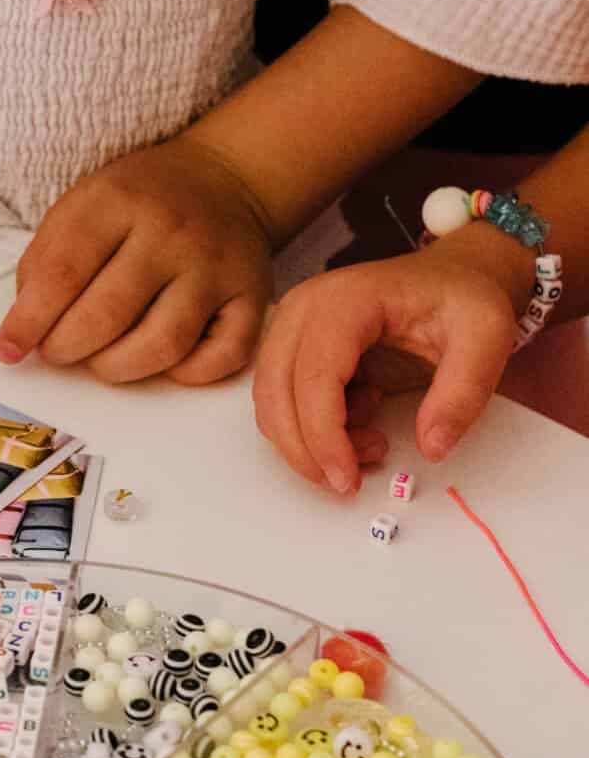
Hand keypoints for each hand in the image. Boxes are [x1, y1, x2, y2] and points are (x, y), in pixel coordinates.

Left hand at [0, 140, 273, 384]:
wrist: (224, 179)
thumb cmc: (138, 202)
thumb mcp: (81, 204)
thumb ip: (46, 260)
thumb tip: (25, 329)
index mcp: (119, 200)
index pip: (63, 272)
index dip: (28, 321)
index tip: (8, 350)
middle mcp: (172, 233)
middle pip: (108, 314)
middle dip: (68, 347)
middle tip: (58, 351)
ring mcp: (216, 267)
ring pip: (163, 344)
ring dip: (118, 367)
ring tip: (101, 360)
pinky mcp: (252, 297)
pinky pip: (220, 358)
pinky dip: (185, 374)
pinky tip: (161, 361)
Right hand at [253, 245, 525, 493]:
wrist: (453, 276)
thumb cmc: (464, 301)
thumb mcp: (485, 339)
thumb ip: (462, 393)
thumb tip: (431, 447)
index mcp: (347, 299)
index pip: (313, 375)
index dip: (323, 435)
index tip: (348, 481)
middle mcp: (304, 307)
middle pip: (276, 392)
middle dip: (307, 450)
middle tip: (353, 479)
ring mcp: (291, 324)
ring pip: (271, 402)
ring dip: (308, 442)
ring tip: (371, 444)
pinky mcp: (292, 345)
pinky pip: (281, 401)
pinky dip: (309, 430)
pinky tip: (358, 424)